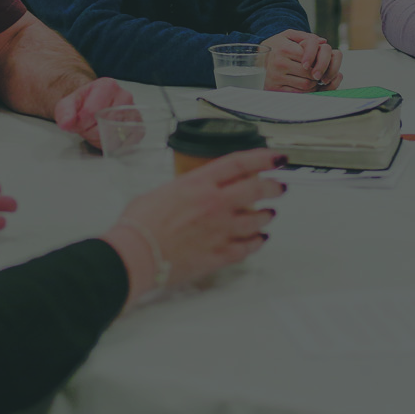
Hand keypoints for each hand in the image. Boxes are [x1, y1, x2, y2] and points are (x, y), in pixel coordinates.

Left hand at [55, 77, 131, 147]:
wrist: (93, 105)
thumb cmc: (83, 104)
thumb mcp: (67, 105)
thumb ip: (64, 113)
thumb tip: (67, 122)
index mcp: (107, 86)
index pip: (92, 112)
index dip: (82, 123)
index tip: (78, 123)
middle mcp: (124, 96)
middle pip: (106, 124)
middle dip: (92, 132)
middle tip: (87, 128)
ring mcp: (133, 111)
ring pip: (117, 134)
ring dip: (104, 138)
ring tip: (97, 130)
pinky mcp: (138, 125)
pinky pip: (129, 139)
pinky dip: (117, 144)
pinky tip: (108, 137)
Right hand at [101, 148, 283, 305]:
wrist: (135, 255)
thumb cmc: (139, 226)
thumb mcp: (161, 192)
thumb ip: (184, 189)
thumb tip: (190, 192)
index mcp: (198, 183)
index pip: (239, 163)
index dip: (263, 158)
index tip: (276, 158)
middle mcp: (215, 204)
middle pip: (256, 189)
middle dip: (273, 186)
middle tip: (279, 187)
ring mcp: (220, 230)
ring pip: (257, 219)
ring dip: (267, 215)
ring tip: (269, 213)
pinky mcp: (219, 254)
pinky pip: (247, 247)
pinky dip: (256, 243)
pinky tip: (259, 240)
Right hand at [260, 30, 341, 91]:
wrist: (255, 58)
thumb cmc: (276, 45)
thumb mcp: (288, 35)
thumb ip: (306, 36)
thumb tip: (323, 42)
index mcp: (284, 49)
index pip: (310, 57)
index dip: (318, 61)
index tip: (316, 61)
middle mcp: (279, 63)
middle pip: (310, 73)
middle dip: (317, 73)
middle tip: (316, 71)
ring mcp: (276, 77)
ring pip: (306, 85)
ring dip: (313, 83)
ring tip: (310, 78)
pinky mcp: (274, 88)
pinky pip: (297, 93)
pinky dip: (304, 91)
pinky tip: (302, 84)